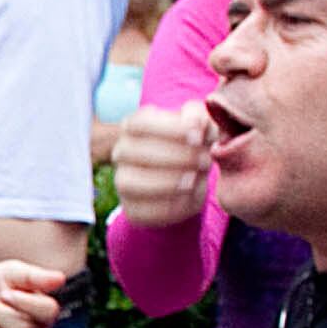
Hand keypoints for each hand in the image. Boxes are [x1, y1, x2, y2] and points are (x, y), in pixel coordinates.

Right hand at [111, 100, 212, 230]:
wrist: (190, 180)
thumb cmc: (192, 145)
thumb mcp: (200, 126)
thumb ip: (199, 117)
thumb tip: (195, 122)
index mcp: (134, 126)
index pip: (139, 123)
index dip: (168, 129)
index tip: (197, 136)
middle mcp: (122, 152)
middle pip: (135, 151)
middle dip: (174, 157)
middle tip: (204, 160)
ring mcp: (122, 181)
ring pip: (130, 182)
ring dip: (166, 181)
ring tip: (193, 179)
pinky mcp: (132, 208)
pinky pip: (142, 210)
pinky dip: (168, 205)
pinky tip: (188, 196)